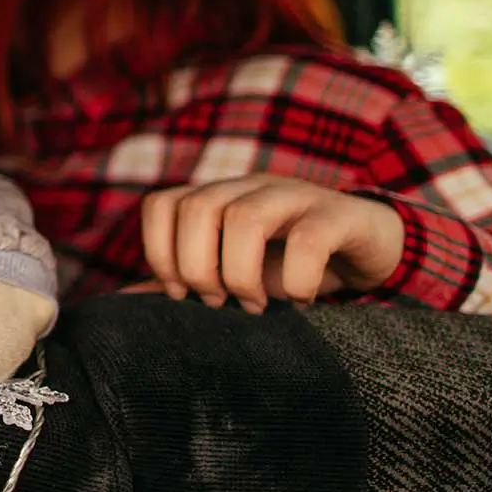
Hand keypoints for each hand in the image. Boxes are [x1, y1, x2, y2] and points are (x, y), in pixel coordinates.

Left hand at [125, 176, 404, 312]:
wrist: (370, 246)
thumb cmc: (289, 262)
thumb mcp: (232, 270)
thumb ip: (184, 281)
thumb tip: (121, 304)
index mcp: (217, 197)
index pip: (161, 205)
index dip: (160, 252)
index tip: (180, 294)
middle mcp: (249, 187)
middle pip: (197, 209)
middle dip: (198, 268)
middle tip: (219, 302)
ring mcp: (294, 195)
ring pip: (245, 218)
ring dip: (241, 274)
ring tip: (255, 304)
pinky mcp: (339, 214)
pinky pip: (308, 239)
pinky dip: (296, 279)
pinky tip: (300, 299)